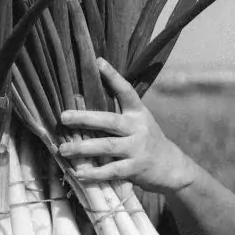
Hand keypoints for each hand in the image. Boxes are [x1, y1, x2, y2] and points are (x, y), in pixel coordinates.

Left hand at [57, 58, 196, 193]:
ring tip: (63, 149)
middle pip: (110, 121)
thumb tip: (87, 99)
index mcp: (138, 113)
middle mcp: (138, 128)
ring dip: (83, 148)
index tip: (98, 62)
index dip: (113, 76)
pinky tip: (78, 172)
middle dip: (85, 118)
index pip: (126, 91)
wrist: (171, 167)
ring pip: (107, 146)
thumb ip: (120, 112)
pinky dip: (94, 173)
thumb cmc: (146, 141)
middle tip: (63, 117)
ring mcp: (137, 148)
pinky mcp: (136, 168)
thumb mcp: (139, 121)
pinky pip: (111, 170)